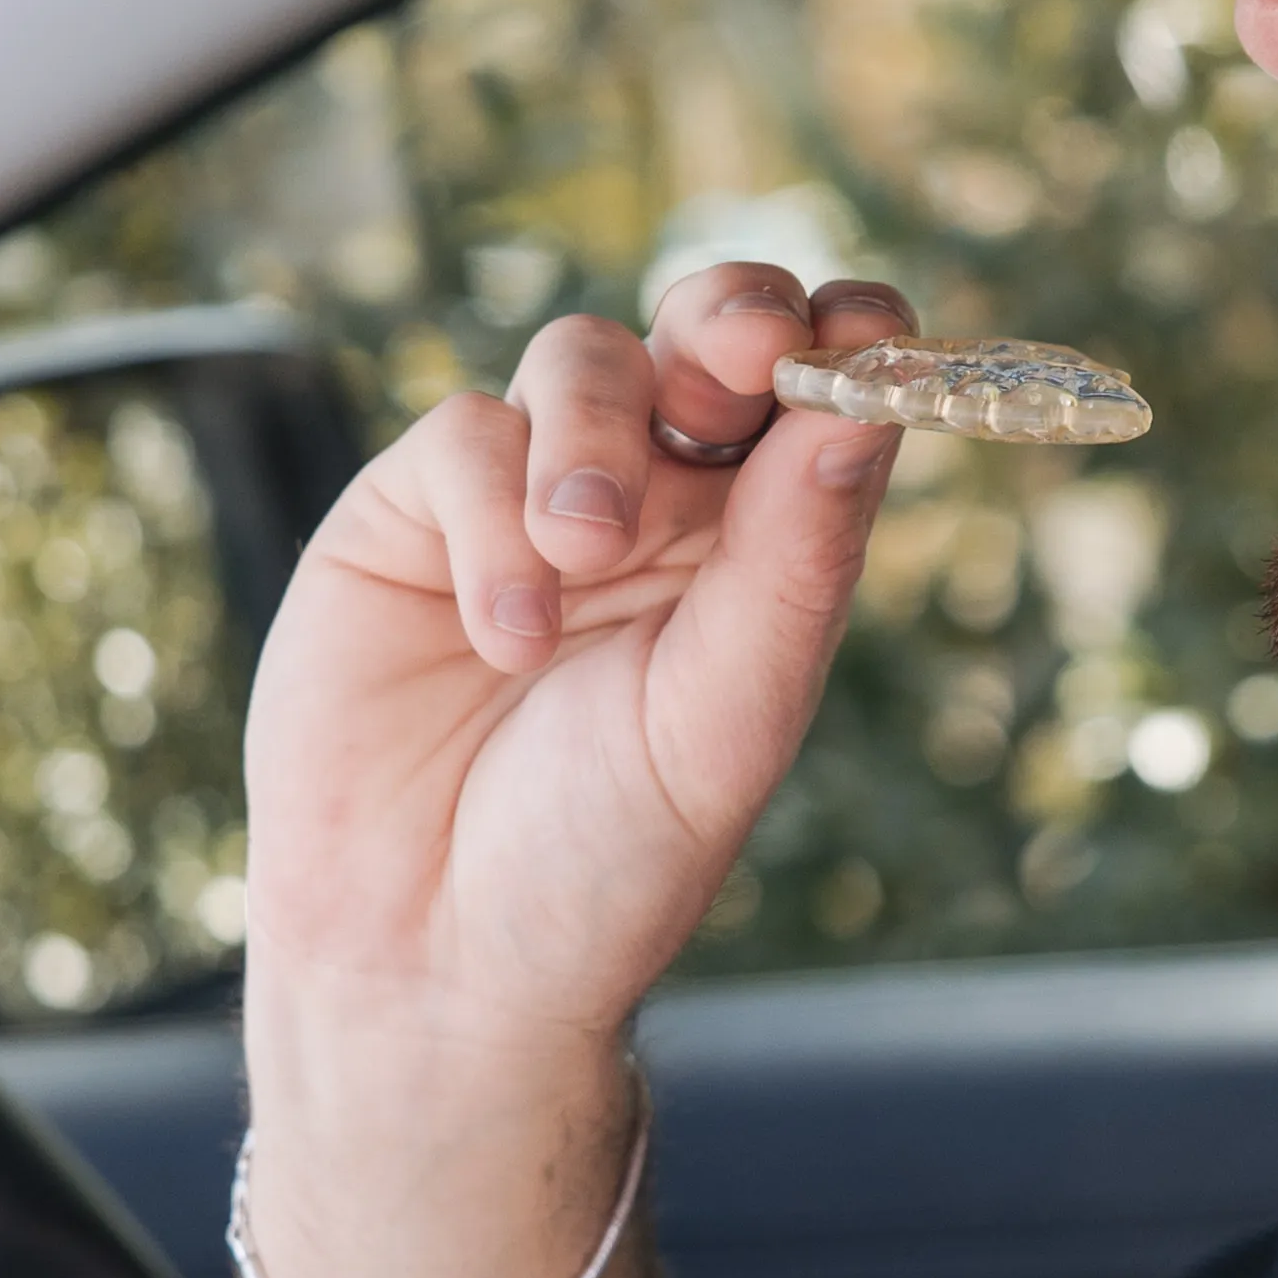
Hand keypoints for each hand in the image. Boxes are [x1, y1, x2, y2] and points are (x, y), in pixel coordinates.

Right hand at [241, 267, 911, 1097]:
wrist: (435, 961)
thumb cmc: (606, 860)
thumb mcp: (726, 716)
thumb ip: (791, 561)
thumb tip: (867, 405)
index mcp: (759, 544)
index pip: (819, 392)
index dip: (847, 338)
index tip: (864, 331)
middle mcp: (656, 502)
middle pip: (705, 329)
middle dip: (728, 316)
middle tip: (737, 355)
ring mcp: (528, 498)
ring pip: (581, 358)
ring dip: (596, 439)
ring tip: (585, 553)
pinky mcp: (410, 516)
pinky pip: (464, 436)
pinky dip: (492, 519)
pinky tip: (503, 637)